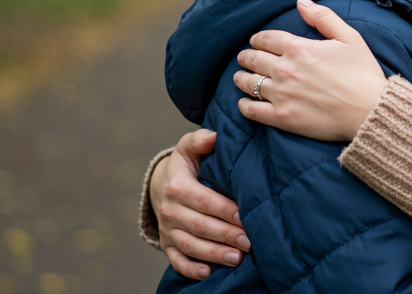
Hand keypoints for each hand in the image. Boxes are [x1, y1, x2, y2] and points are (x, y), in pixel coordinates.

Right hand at [151, 129, 249, 278]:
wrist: (160, 185)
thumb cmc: (185, 166)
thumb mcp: (188, 148)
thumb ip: (200, 140)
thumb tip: (214, 137)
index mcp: (178, 186)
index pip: (204, 200)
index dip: (226, 210)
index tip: (246, 216)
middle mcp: (170, 210)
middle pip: (200, 226)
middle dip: (226, 235)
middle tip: (250, 242)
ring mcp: (167, 230)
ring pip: (190, 246)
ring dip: (213, 254)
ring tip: (237, 259)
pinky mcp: (167, 245)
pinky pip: (176, 261)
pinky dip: (190, 269)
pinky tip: (207, 273)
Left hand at [235, 0, 388, 140]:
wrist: (370, 112)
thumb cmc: (362, 73)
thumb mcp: (349, 37)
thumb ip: (323, 17)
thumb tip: (300, 1)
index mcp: (299, 48)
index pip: (265, 38)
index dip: (257, 39)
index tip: (256, 42)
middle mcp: (285, 70)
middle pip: (252, 59)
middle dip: (246, 56)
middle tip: (245, 58)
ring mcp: (281, 95)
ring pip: (247, 83)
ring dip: (240, 78)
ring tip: (240, 78)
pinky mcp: (282, 118)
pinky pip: (251, 110)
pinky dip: (244, 105)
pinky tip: (245, 102)